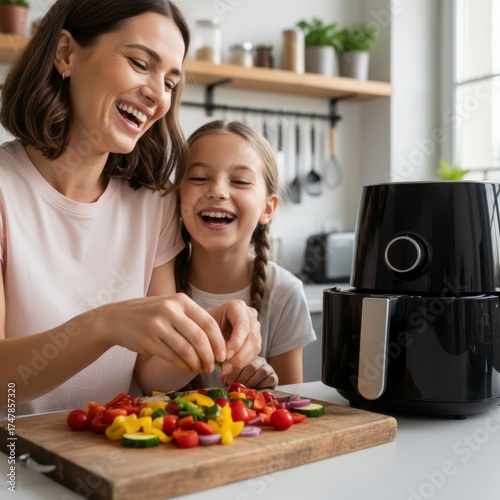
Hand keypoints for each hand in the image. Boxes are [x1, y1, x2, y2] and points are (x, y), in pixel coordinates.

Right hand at [97, 293, 226, 372]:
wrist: (116, 318)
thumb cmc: (150, 313)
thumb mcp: (170, 306)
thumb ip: (191, 318)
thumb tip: (216, 342)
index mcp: (180, 300)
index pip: (208, 322)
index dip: (219, 341)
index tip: (223, 354)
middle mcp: (170, 310)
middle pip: (199, 338)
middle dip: (210, 355)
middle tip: (212, 365)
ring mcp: (158, 325)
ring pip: (187, 350)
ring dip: (197, 363)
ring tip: (201, 368)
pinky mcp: (148, 341)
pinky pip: (173, 357)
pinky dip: (183, 365)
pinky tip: (187, 368)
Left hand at [205, 300, 261, 373]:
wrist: (208, 326)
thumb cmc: (204, 324)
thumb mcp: (204, 326)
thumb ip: (212, 337)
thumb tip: (220, 356)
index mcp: (237, 306)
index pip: (243, 325)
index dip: (236, 342)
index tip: (225, 356)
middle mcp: (250, 314)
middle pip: (251, 337)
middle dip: (239, 355)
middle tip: (225, 367)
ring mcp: (255, 326)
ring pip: (255, 346)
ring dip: (241, 360)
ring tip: (226, 369)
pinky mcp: (257, 338)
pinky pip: (255, 352)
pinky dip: (244, 362)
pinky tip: (231, 367)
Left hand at [221, 357, 277, 388]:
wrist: (259, 393)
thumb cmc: (244, 384)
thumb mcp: (235, 379)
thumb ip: (229, 377)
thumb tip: (223, 378)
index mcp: (248, 358)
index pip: (242, 361)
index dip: (234, 371)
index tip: (228, 381)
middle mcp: (260, 361)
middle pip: (252, 366)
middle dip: (242, 377)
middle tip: (235, 385)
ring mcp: (268, 368)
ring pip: (262, 371)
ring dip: (252, 381)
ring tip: (245, 387)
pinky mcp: (274, 377)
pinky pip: (270, 378)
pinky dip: (262, 384)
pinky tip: (256, 389)